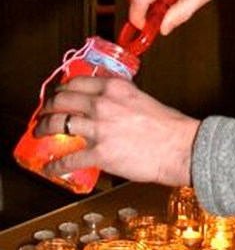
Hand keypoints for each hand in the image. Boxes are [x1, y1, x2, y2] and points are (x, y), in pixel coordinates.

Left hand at [33, 76, 199, 187]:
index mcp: (114, 88)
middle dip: (47, 108)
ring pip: (58, 125)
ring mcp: (99, 129)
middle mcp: (102, 105)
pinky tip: (50, 167)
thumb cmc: (167, 126)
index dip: (61, 89)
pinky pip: (69, 158)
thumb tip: (106, 99)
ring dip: (44, 129)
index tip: (58, 94)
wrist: (179, 147)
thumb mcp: (141, 98)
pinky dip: (55, 164)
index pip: (76, 83)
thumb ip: (120, 96)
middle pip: (61, 101)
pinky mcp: (100, 153)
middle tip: (44, 113)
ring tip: (39, 133)